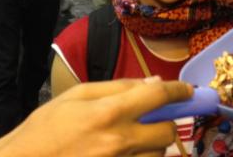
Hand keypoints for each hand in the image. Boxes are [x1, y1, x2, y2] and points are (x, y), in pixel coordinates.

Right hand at [0, 78, 193, 156]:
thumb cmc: (44, 128)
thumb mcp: (77, 95)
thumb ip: (119, 87)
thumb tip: (154, 82)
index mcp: (109, 112)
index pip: (159, 96)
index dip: (179, 90)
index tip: (187, 91)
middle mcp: (119, 141)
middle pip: (167, 132)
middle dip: (166, 123)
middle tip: (153, 120)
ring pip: (158, 155)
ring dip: (153, 145)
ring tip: (132, 139)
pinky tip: (124, 152)